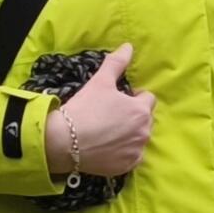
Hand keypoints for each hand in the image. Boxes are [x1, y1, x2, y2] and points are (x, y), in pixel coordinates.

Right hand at [44, 43, 154, 177]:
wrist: (65, 141)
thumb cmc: (84, 108)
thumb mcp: (99, 82)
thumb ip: (116, 63)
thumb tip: (128, 46)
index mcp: (141, 110)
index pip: (148, 99)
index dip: (134, 97)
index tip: (118, 100)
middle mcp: (144, 131)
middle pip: (145, 120)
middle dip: (133, 116)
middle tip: (111, 116)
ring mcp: (137, 150)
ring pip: (139, 138)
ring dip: (130, 134)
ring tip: (108, 132)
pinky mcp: (128, 166)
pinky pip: (131, 156)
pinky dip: (123, 152)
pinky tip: (107, 147)